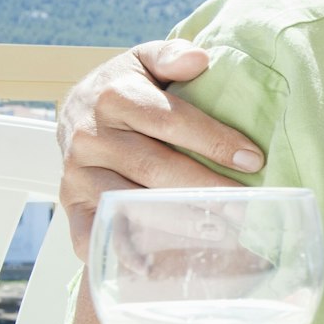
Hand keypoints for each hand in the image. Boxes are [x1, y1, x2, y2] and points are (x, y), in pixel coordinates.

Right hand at [56, 39, 262, 257]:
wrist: (78, 110)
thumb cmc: (130, 87)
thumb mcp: (147, 60)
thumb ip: (173, 56)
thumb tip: (200, 58)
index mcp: (114, 95)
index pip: (170, 120)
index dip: (213, 140)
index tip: (253, 160)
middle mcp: (89, 134)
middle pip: (154, 166)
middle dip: (204, 188)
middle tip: (246, 207)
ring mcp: (76, 171)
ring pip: (129, 201)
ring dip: (174, 221)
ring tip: (220, 233)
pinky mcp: (70, 201)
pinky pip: (92, 231)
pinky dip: (119, 250)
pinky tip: (153, 266)